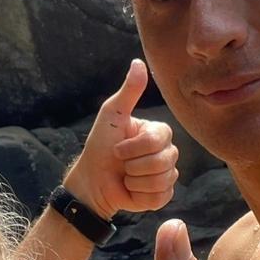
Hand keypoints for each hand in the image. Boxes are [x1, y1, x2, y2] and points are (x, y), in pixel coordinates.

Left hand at [63, 59, 177, 219]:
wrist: (92, 181)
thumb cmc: (99, 146)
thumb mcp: (112, 115)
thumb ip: (129, 91)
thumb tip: (139, 62)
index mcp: (157, 132)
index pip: (159, 139)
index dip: (135, 147)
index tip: (117, 148)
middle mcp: (167, 152)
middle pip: (164, 160)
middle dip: (134, 165)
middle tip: (120, 164)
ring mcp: (166, 174)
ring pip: (163, 180)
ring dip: (136, 181)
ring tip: (125, 177)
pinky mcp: (163, 195)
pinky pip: (161, 197)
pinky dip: (141, 196)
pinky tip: (130, 190)